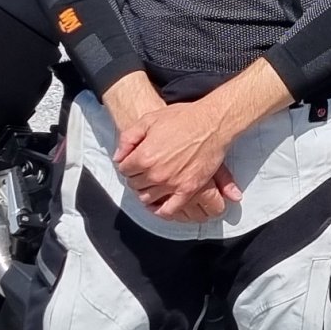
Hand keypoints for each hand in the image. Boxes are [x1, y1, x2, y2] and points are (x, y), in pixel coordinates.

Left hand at [112, 96, 241, 220]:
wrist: (211, 124)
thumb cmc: (182, 119)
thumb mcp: (148, 120)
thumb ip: (128, 138)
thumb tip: (118, 157)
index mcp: (144, 156)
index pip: (124, 169)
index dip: (127, 164)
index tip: (133, 162)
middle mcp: (156, 173)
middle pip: (135, 184)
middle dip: (136, 177)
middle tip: (143, 172)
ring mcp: (172, 184)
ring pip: (148, 198)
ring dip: (146, 192)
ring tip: (151, 184)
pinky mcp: (188, 190)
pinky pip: (169, 210)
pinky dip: (161, 210)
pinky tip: (159, 204)